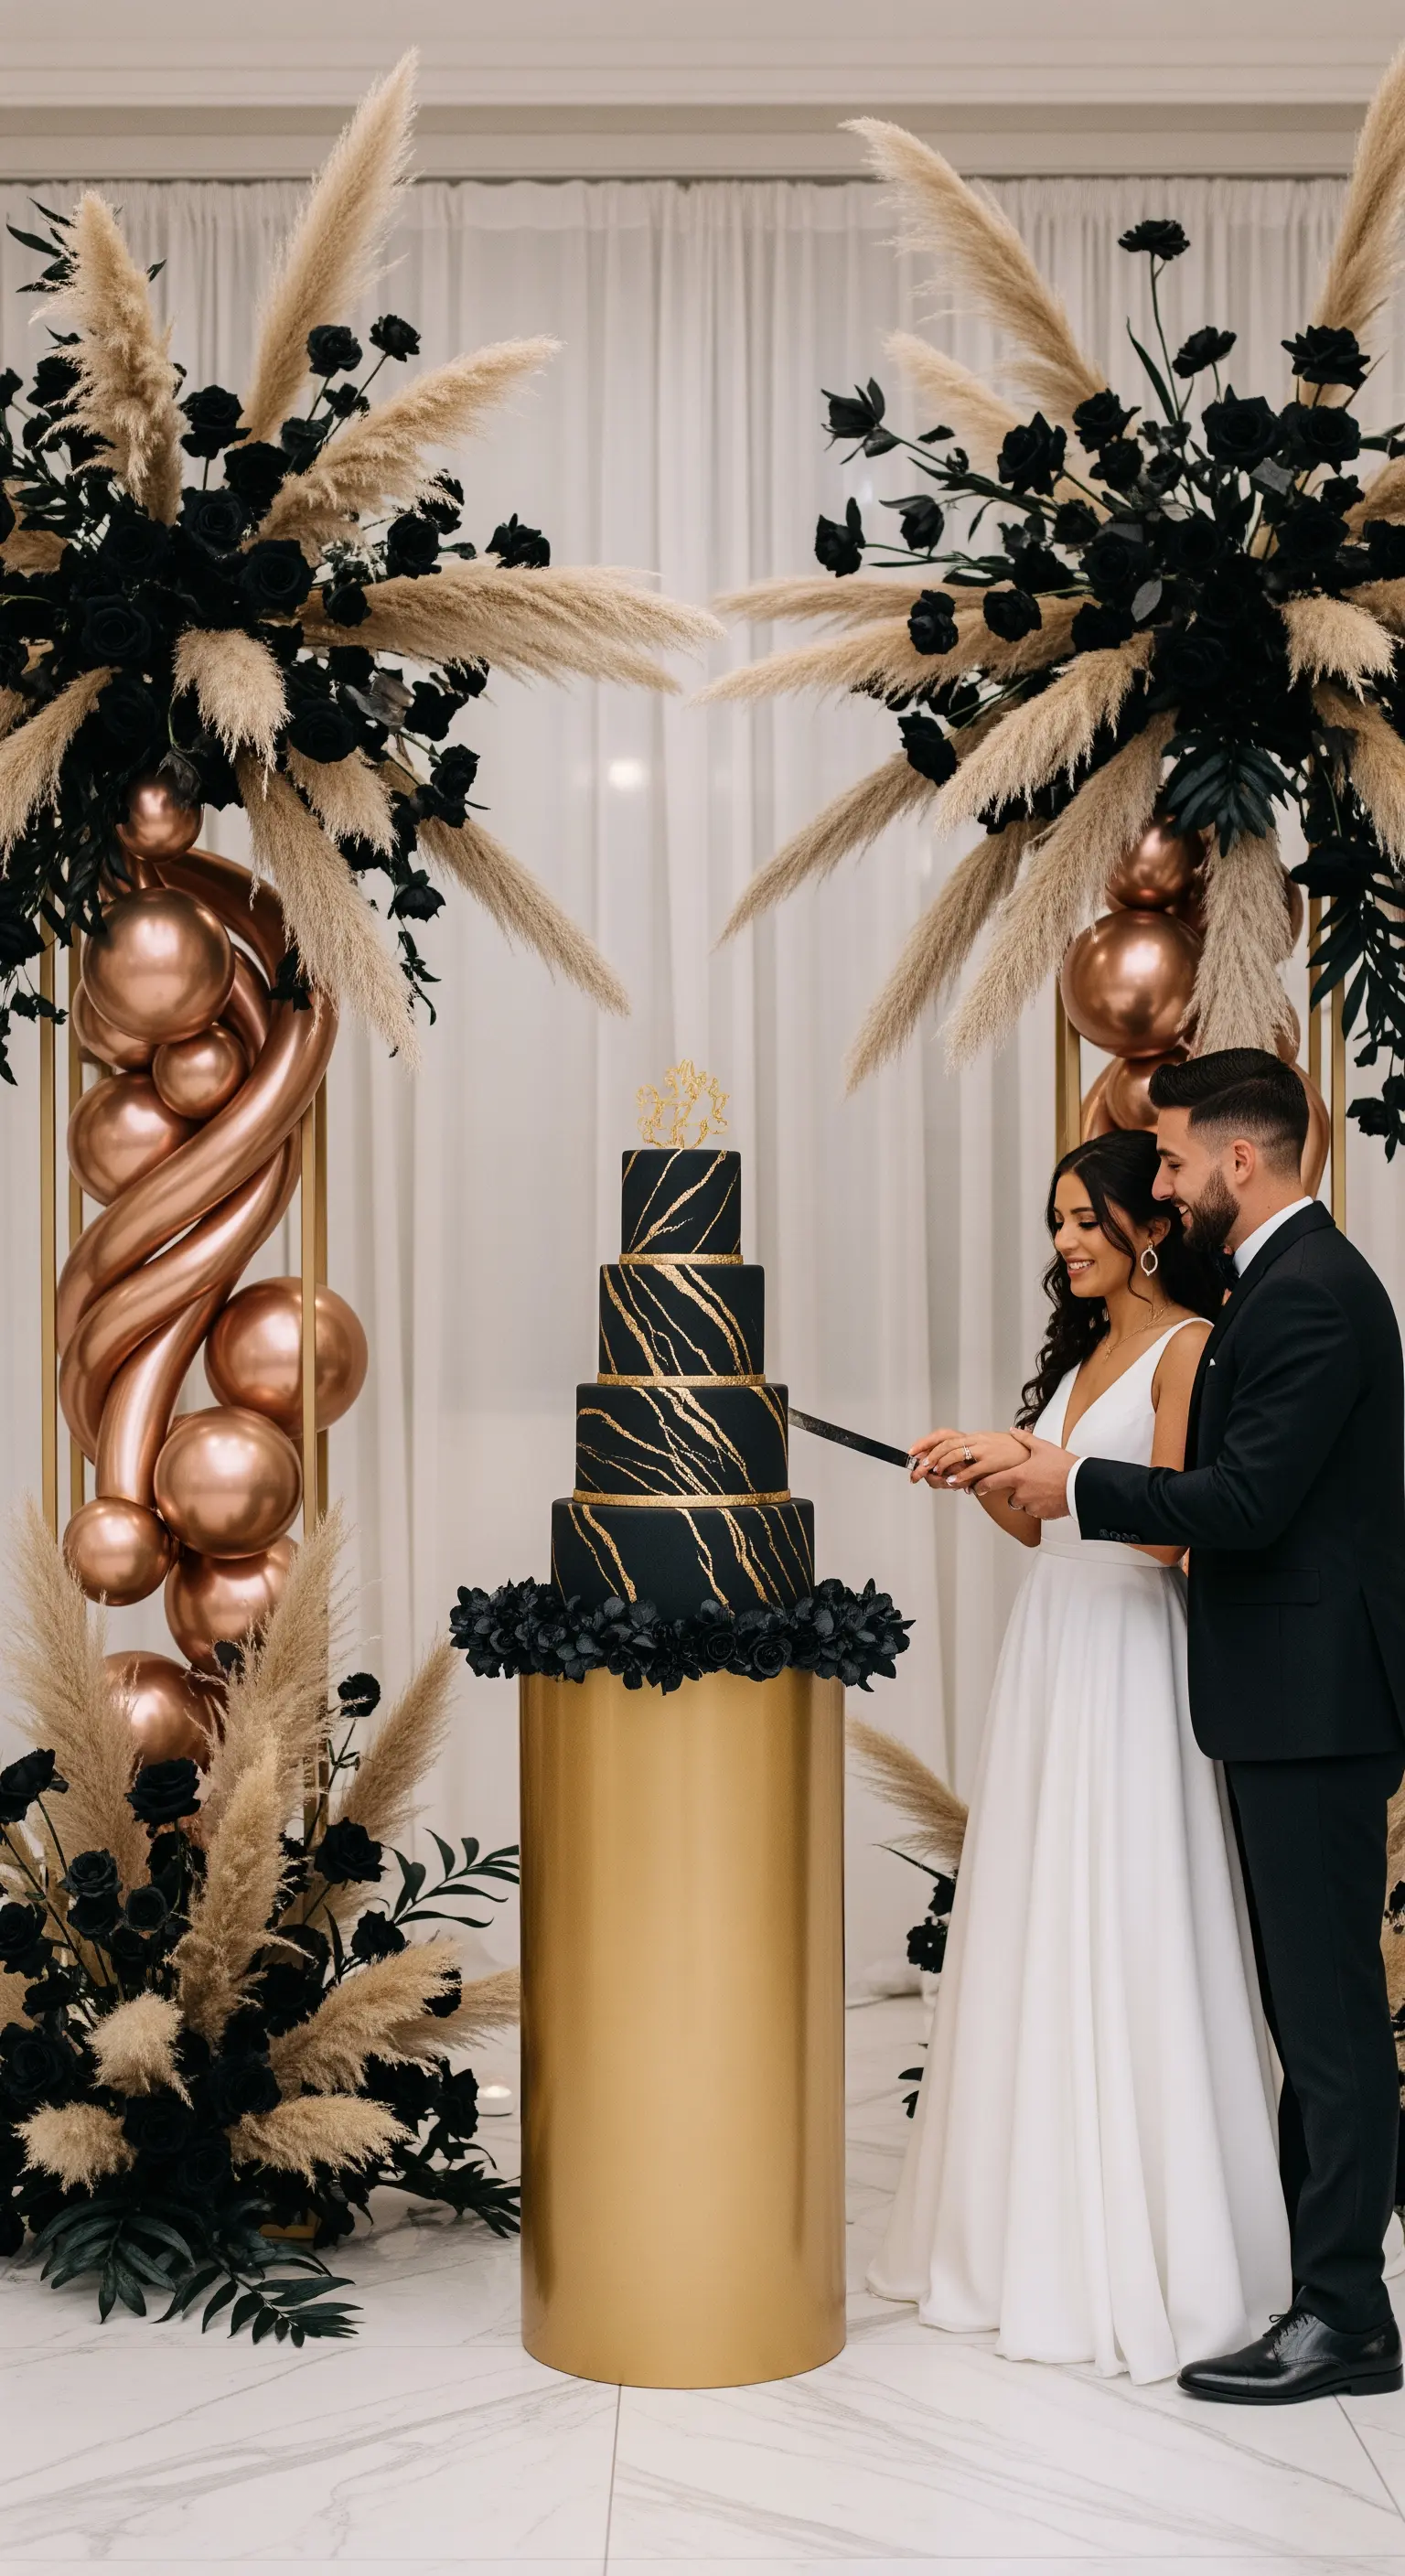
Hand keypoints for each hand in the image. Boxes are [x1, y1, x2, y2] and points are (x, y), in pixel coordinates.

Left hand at [909, 1428, 1032, 1489]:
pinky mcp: (994, 1462)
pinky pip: (973, 1469)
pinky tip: (953, 1483)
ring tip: (933, 1474)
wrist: (1032, 1454)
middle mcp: (977, 1440)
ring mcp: (985, 1450)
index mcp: (974, 1437)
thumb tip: (952, 1468)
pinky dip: (961, 1476)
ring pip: (956, 1453)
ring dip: (941, 1464)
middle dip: (928, 1457)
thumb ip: (972, 1457)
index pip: (944, 1435)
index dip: (926, 1443)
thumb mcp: (990, 1449)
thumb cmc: (1012, 1454)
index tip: (912, 1452)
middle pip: (946, 1444)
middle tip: (917, 1469)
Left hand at [977, 1434, 1076, 1519]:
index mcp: (1018, 1476)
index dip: (982, 1485)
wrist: (1081, 1483)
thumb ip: (1024, 1439)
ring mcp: (1032, 1505)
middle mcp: (1021, 1493)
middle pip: (1009, 1498)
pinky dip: (1040, 1507)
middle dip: (1015, 1493)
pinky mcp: (1043, 1514)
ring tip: (1043, 1489)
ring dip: (1028, 1500)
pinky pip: (1036, 1512)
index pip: (991, 1483)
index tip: (977, 1487)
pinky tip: (1050, 1497)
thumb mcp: (1042, 1447)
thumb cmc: (1063, 1465)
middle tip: (1030, 1485)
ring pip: (1023, 1506)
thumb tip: (1012, 1430)